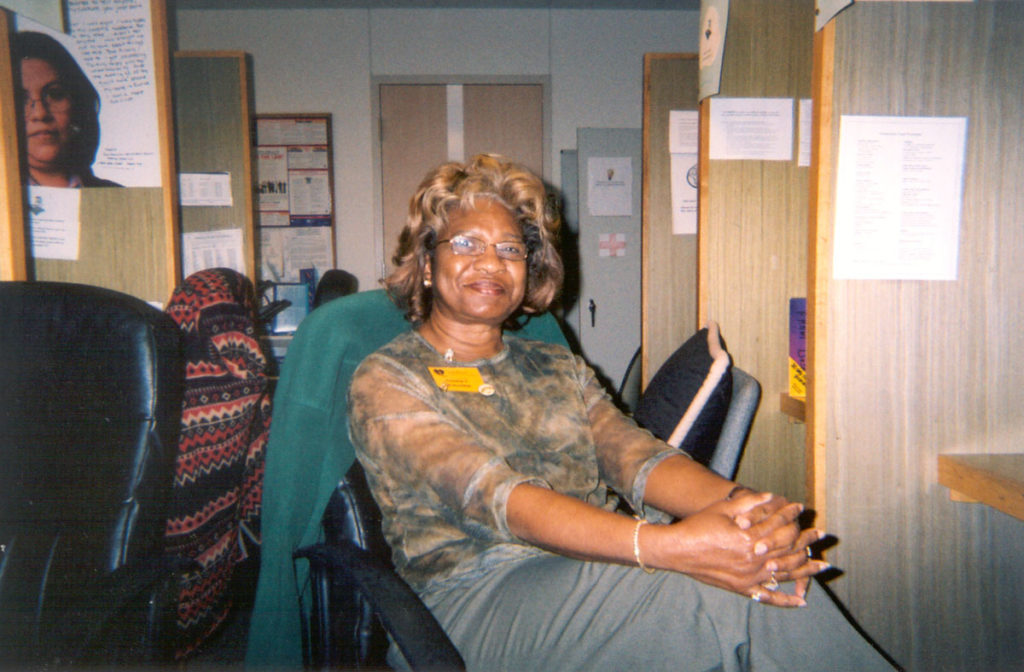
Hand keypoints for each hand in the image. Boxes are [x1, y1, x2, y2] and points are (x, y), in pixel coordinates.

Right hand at [644, 491, 828, 607]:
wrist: (677, 550)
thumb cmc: (698, 526)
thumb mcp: (722, 509)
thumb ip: (749, 503)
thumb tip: (772, 497)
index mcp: (748, 537)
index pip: (778, 525)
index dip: (790, 515)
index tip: (800, 507)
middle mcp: (752, 559)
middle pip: (788, 550)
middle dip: (806, 540)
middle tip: (820, 534)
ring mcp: (748, 576)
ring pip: (785, 574)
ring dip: (806, 569)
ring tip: (823, 565)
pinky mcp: (741, 588)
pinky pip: (768, 597)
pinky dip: (785, 600)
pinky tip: (801, 601)